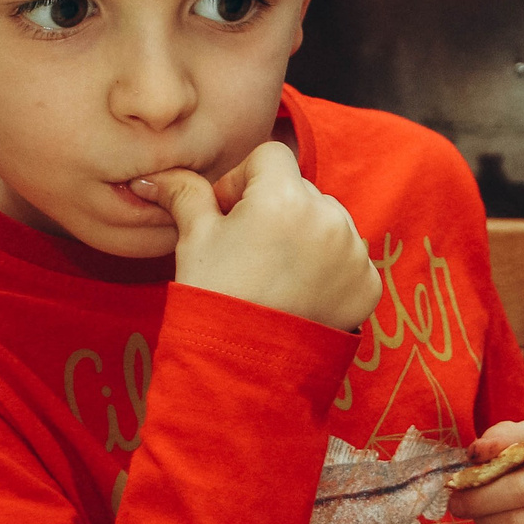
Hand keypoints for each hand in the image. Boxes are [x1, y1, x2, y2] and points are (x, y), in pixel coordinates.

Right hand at [137, 142, 381, 331]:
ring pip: (328, 221)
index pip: (271, 156)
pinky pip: (349, 258)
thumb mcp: (195, 240)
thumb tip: (155, 175)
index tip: (229, 213)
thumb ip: (185, 195)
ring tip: (275, 274)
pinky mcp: (368, 283)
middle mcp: (329, 217)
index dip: (245, 179)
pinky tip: (300, 293)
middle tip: (249, 249)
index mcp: (285, 196)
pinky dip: (329, 268)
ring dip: (306, 235)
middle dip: (276, 208)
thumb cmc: (216, 296)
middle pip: (301, 189)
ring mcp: (354, 251)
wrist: (246, 367)